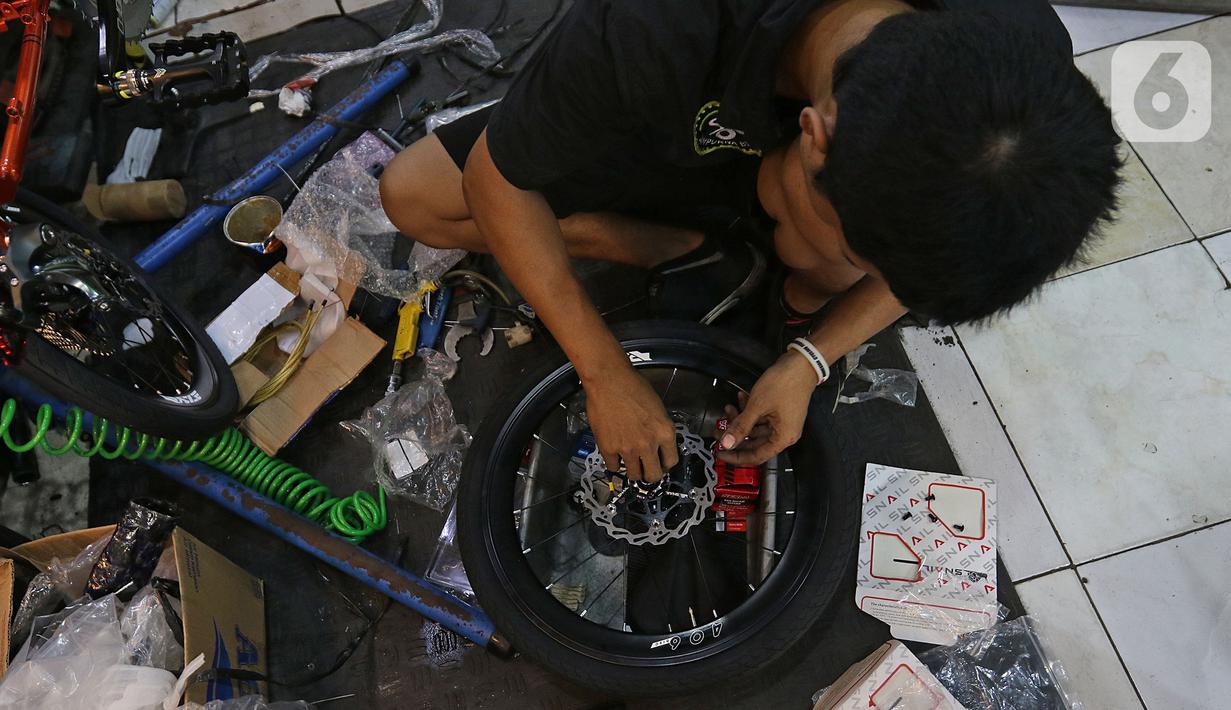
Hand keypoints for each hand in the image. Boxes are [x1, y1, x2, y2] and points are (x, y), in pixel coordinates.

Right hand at [584, 366, 678, 481]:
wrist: (609, 380)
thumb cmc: (633, 387)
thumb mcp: (658, 408)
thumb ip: (659, 429)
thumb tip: (658, 444)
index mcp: (665, 432)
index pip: (671, 462)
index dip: (665, 464)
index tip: (660, 463)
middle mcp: (649, 444)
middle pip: (653, 476)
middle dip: (650, 474)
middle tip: (645, 468)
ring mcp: (628, 449)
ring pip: (633, 475)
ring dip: (633, 470)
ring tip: (629, 461)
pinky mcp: (609, 448)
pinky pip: (613, 467)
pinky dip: (615, 463)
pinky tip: (615, 454)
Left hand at [717, 352, 816, 465]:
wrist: (801, 362)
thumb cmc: (785, 383)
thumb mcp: (757, 406)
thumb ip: (741, 426)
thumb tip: (727, 443)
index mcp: (783, 438)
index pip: (756, 457)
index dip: (736, 457)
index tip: (720, 452)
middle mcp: (784, 433)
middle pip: (754, 442)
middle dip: (735, 434)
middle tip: (719, 429)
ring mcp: (782, 422)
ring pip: (755, 428)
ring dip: (740, 419)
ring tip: (728, 408)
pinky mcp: (779, 411)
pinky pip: (760, 417)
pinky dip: (749, 410)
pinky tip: (740, 398)